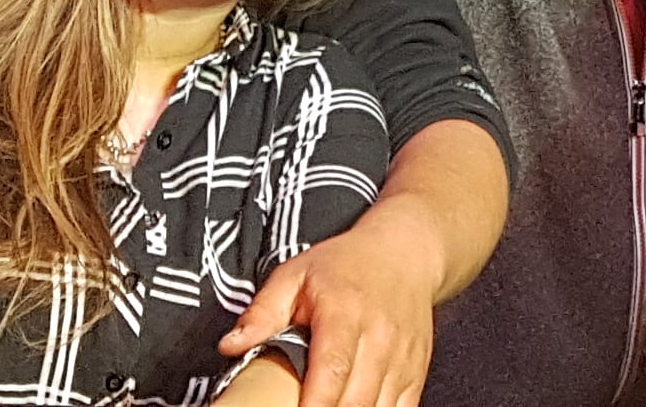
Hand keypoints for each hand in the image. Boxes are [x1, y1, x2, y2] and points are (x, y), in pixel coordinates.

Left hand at [218, 217, 445, 406]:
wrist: (405, 253)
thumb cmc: (346, 265)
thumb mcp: (296, 274)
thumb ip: (262, 312)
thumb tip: (230, 346)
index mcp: (345, 313)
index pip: (333, 369)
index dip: (314, 403)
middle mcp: (380, 338)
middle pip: (355, 400)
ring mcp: (402, 358)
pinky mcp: (415, 372)